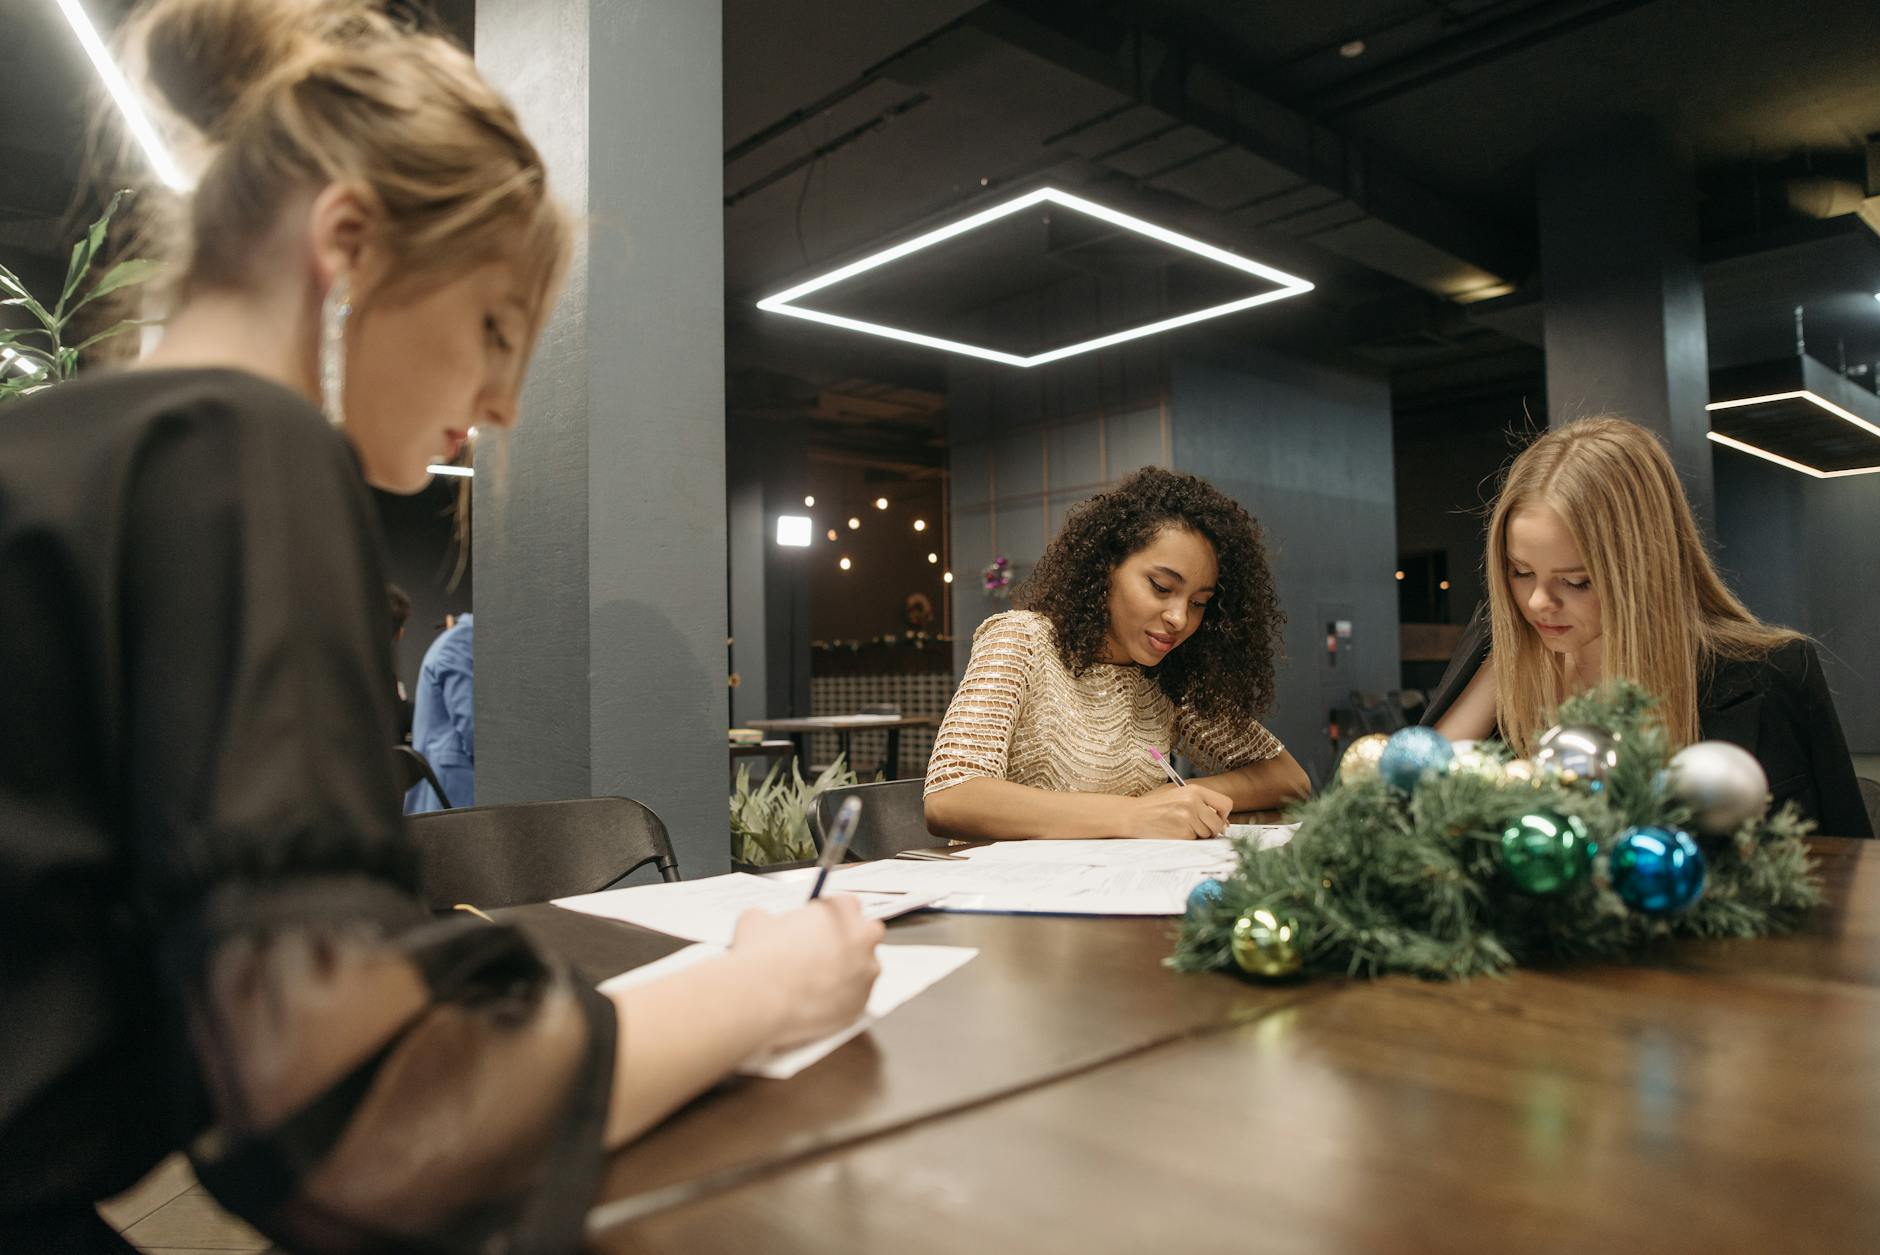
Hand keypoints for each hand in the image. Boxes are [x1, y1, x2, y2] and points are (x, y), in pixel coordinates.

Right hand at [729, 897, 883, 1048]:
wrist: (761, 1000)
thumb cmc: (760, 957)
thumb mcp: (756, 920)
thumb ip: (774, 918)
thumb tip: (768, 924)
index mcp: (843, 910)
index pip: (846, 905)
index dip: (828, 918)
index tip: (815, 929)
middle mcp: (863, 938)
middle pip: (865, 934)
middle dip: (848, 942)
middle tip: (821, 954)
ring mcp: (866, 973)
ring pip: (862, 970)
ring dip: (845, 974)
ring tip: (812, 984)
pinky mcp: (861, 1005)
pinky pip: (854, 999)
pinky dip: (839, 1001)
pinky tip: (814, 1003)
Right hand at [1126, 783, 1232, 838]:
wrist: (1134, 815)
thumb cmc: (1157, 807)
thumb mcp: (1180, 796)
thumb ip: (1202, 804)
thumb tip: (1224, 823)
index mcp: (1195, 790)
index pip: (1226, 804)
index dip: (1223, 815)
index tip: (1216, 819)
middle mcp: (1194, 802)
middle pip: (1219, 823)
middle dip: (1212, 830)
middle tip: (1197, 828)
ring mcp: (1188, 818)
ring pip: (1207, 834)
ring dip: (1197, 835)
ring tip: (1180, 826)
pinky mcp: (1182, 833)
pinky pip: (1194, 840)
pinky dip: (1187, 839)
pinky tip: (1174, 832)